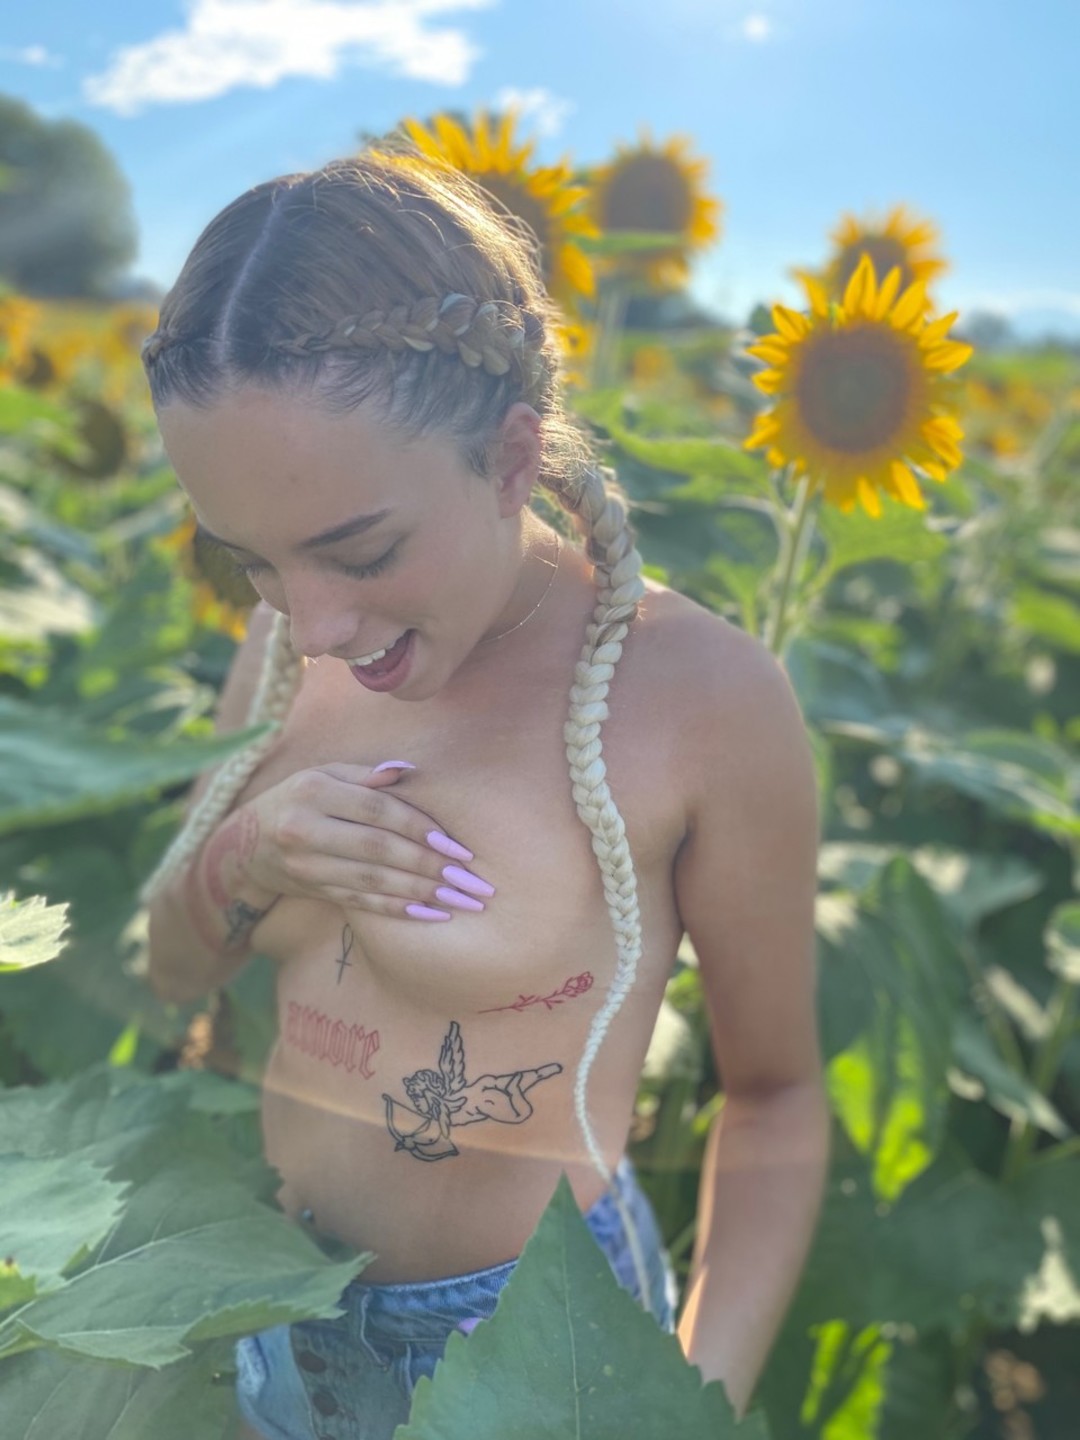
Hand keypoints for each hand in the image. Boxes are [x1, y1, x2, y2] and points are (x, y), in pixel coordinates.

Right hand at [240, 762, 493, 920]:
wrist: (245, 844)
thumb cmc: (299, 799)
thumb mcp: (323, 774)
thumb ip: (365, 774)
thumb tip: (408, 772)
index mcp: (313, 791)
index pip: (377, 810)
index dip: (420, 827)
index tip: (457, 845)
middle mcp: (306, 828)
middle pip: (378, 849)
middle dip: (429, 865)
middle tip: (469, 879)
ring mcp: (307, 864)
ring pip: (372, 880)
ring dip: (421, 891)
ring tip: (460, 899)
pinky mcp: (313, 890)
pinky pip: (361, 902)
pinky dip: (398, 908)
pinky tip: (431, 912)